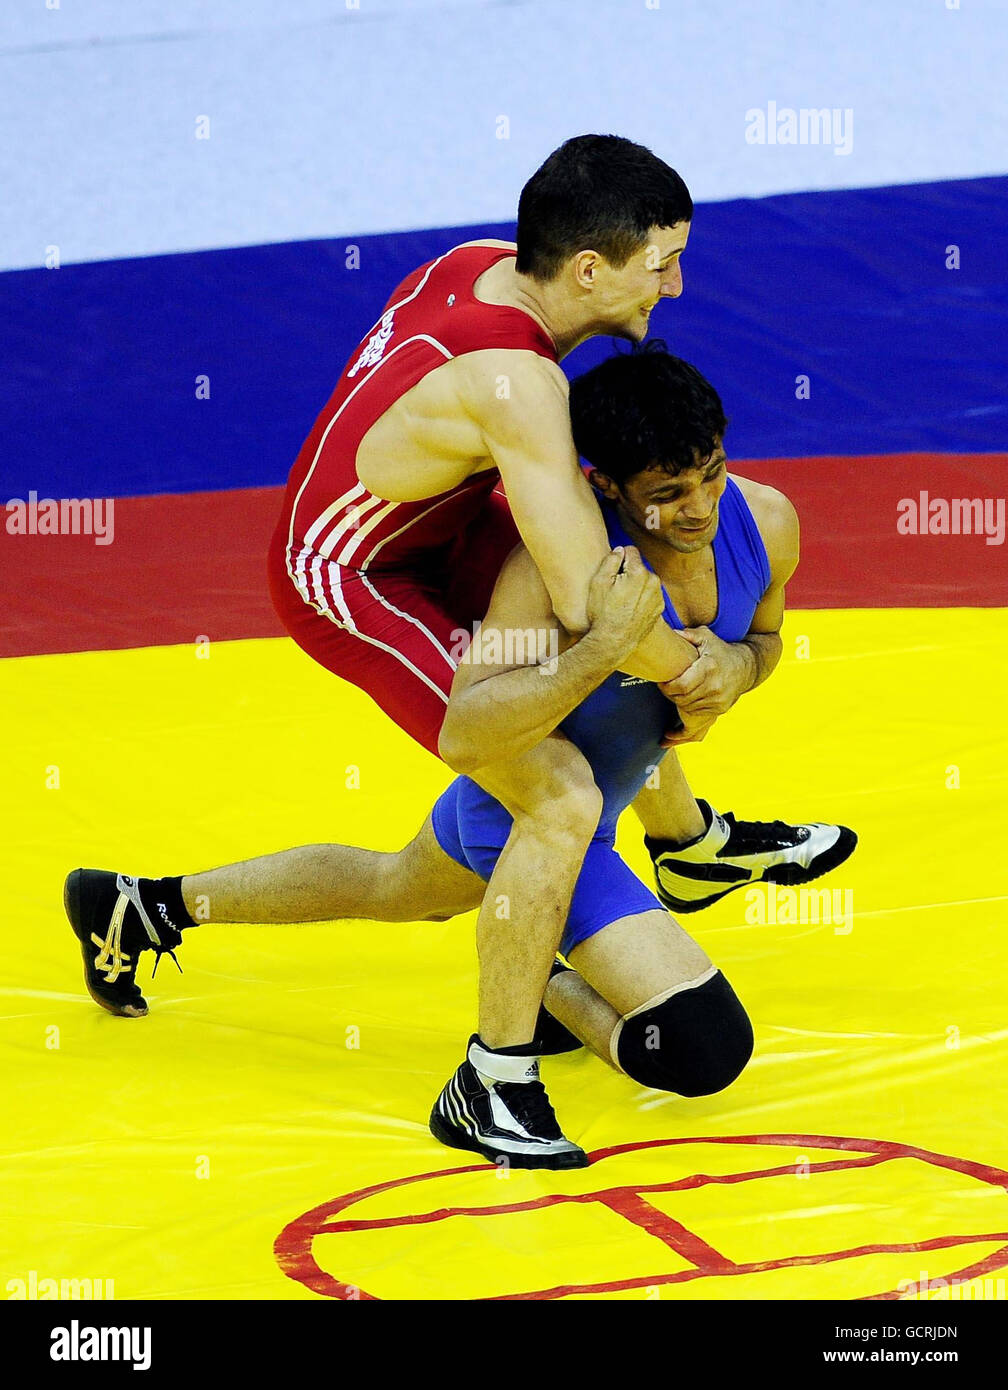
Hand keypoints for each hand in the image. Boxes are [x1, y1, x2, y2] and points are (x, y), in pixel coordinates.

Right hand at [585, 546, 663, 660]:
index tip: (613, 571)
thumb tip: (620, 550)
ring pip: (645, 581)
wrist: (614, 641)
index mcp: (639, 572)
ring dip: (636, 586)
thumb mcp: (599, 583)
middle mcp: (653, 581)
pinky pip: (650, 595)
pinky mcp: (659, 608)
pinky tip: (629, 608)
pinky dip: (642, 598)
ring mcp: (658, 596)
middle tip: (615, 589)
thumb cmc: (603, 613)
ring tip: (622, 601)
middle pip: (639, 567)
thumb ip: (611, 560)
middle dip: (628, 573)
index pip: (631, 551)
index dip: (619, 559)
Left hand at [657, 627, 752, 743]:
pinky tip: (677, 715)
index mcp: (709, 668)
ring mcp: (718, 700)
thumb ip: (688, 635)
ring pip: (688, 710)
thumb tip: (672, 633)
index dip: (667, 687)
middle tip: (664, 688)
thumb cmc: (720, 650)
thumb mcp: (706, 637)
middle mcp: (715, 687)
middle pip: (682, 699)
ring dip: (677, 704)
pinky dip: (686, 713)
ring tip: (672, 695)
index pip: (681, 686)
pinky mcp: (720, 709)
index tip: (661, 682)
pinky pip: (697, 716)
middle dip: (670, 695)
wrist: (746, 666)